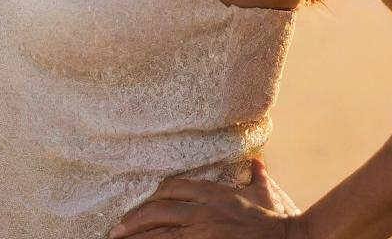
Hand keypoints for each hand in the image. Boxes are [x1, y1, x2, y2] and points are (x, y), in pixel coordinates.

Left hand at [108, 156, 302, 236]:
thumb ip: (257, 176)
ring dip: (137, 237)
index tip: (145, 203)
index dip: (155, 195)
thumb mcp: (264, 194)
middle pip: (158, 209)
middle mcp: (202, 210)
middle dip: (134, 219)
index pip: (174, 187)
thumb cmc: (275, 222)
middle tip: (116, 230)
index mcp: (213, 193)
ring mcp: (202, 232)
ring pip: (159, 233)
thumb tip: (258, 161)